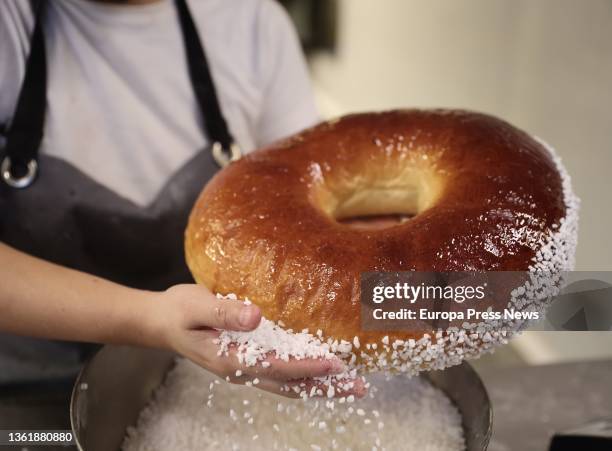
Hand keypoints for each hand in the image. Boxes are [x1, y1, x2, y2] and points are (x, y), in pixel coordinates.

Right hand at [152, 284, 366, 398]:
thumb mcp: (196, 305)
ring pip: (289, 384)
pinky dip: (305, 375)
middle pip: (290, 385)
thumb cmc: (178, 311)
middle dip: (325, 386)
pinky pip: (282, 374)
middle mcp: (242, 370)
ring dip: (320, 384)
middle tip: (359, 387)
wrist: (162, 322)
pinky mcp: (250, 360)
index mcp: (230, 359)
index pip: (277, 367)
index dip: (307, 366)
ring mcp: (247, 368)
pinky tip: (322, 370)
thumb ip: (224, 312)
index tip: (335, 364)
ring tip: (350, 384)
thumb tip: (256, 317)